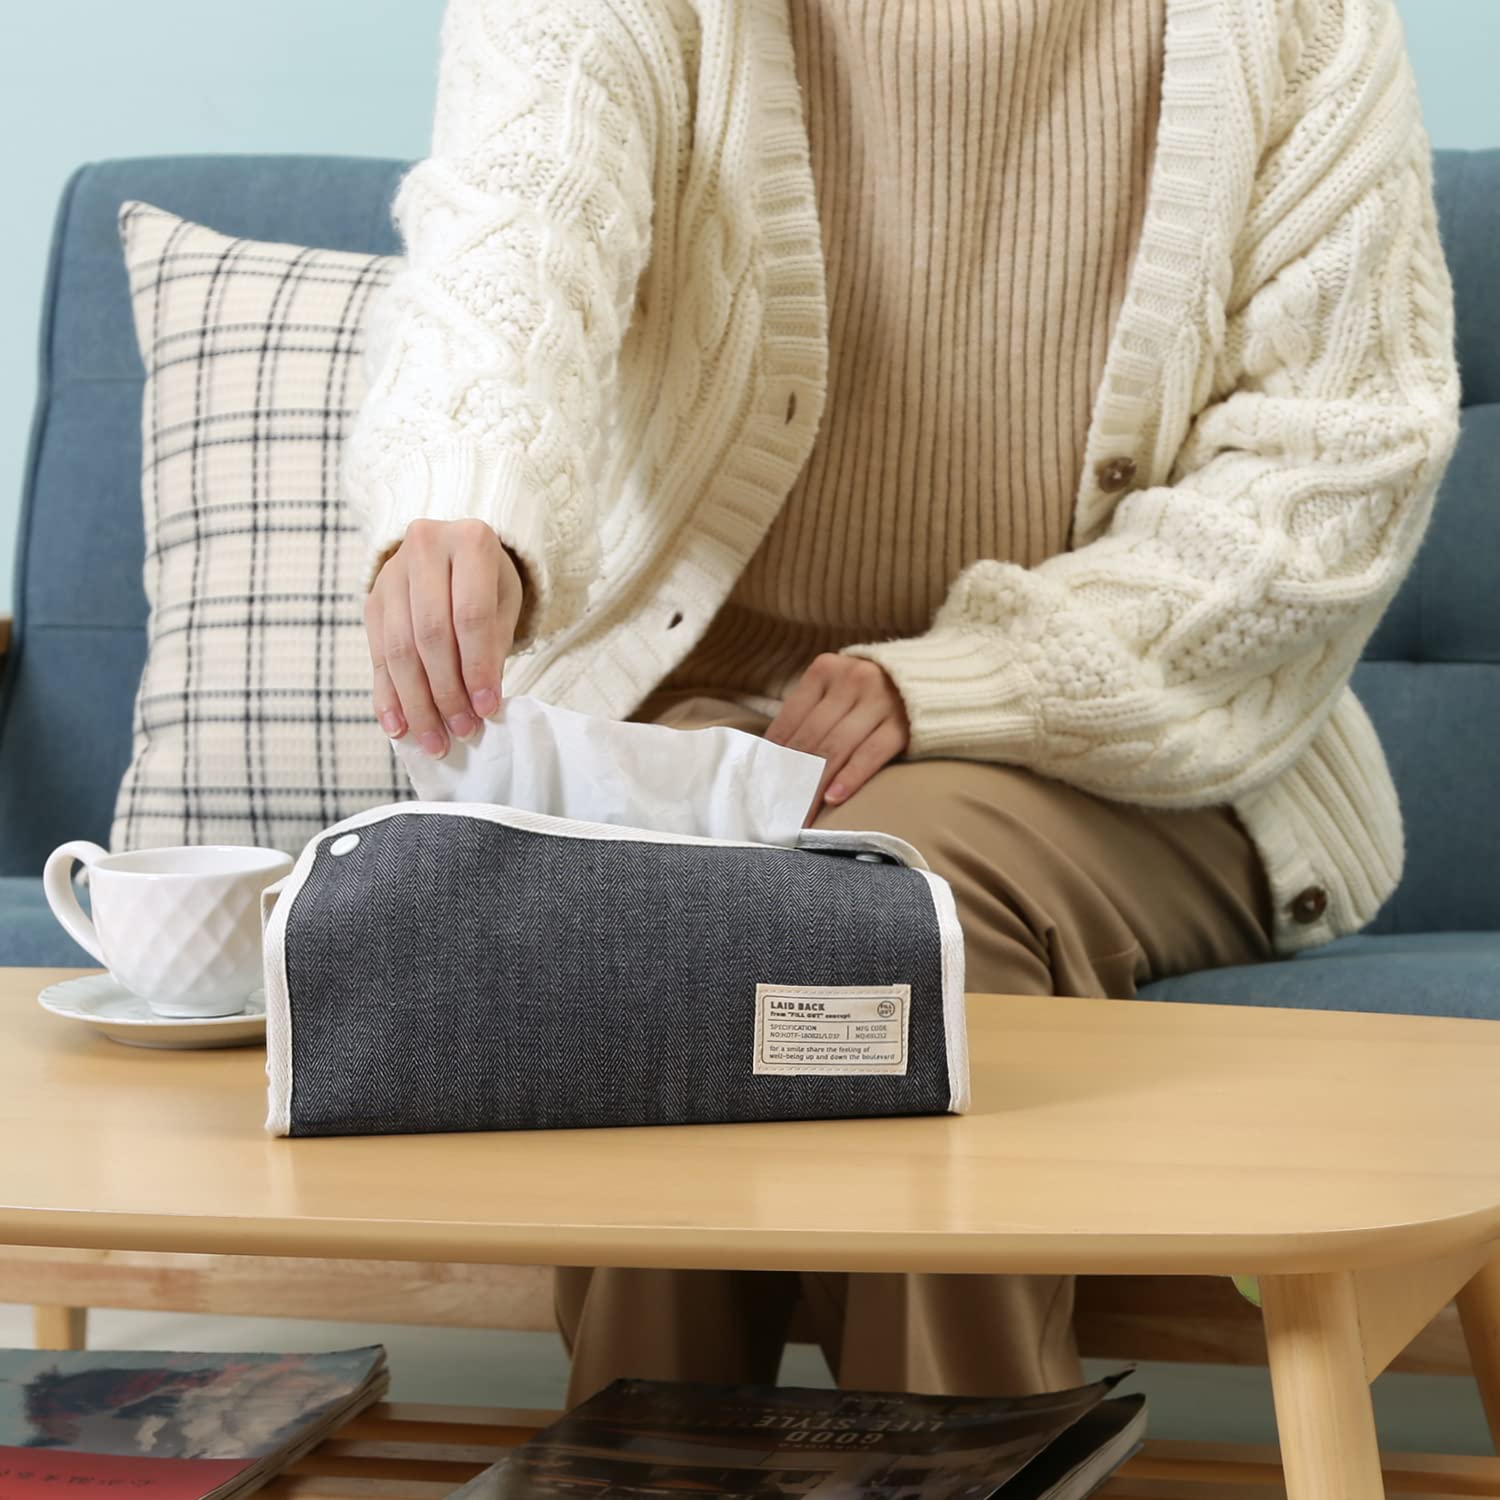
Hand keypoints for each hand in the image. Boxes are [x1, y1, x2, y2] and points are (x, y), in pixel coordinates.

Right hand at [364, 519, 523, 757]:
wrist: (453, 549)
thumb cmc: (489, 581)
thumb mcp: (504, 603)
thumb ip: (493, 647)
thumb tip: (480, 705)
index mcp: (470, 541)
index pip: (470, 616)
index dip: (477, 668)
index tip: (487, 709)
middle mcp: (424, 549)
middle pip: (430, 635)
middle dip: (446, 691)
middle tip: (462, 731)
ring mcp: (391, 574)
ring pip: (399, 649)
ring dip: (417, 703)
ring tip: (434, 741)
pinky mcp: (372, 599)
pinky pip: (377, 655)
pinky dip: (388, 697)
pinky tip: (399, 728)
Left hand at [766, 654, 909, 819]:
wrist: (932, 679)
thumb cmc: (872, 692)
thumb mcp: (837, 689)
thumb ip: (810, 715)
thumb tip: (774, 759)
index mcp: (825, 669)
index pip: (790, 719)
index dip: (774, 756)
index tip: (763, 785)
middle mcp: (852, 679)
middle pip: (811, 737)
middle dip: (791, 777)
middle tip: (777, 807)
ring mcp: (880, 700)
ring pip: (836, 748)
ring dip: (814, 785)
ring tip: (801, 812)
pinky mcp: (903, 724)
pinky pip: (870, 755)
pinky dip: (849, 778)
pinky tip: (833, 798)